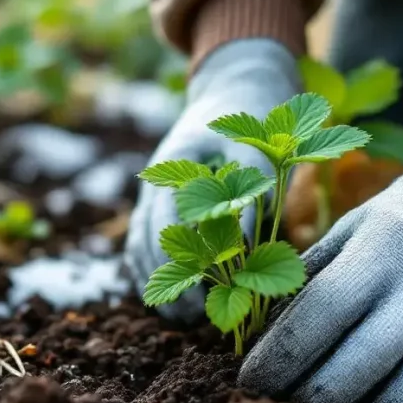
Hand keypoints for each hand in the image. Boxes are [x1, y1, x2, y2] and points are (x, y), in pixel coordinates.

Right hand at [125, 39, 300, 321]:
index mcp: (175, 163)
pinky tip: (173, 299)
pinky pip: (148, 241)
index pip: (169, 220)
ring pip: (142, 243)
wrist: (240, 84)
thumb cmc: (256, 112)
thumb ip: (250, 189)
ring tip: (183, 318)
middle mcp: (157, 179)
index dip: (182, 261)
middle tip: (192, 319)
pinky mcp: (164, 203)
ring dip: (159, 282)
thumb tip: (245, 240)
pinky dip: (156, 270)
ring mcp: (156, 191)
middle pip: (150, 239)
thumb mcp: (259, 147)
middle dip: (169, 282)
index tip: (202, 294)